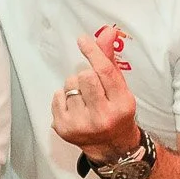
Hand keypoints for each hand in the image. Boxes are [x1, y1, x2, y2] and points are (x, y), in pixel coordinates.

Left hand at [52, 30, 139, 163]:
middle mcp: (103, 116)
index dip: (93, 52)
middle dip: (85, 75)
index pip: (105, 72)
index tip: (82, 40)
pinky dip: (63, 96)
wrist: (111, 146)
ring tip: (84, 98)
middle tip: (90, 84)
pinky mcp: (64, 128)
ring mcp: (82, 124)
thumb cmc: (115, 111)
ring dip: (74, 86)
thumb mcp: (119, 88)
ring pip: (69, 85)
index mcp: (122, 104)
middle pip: (84, 76)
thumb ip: (110, 61)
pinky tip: (74, 106)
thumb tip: (107, 32)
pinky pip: (57, 96)